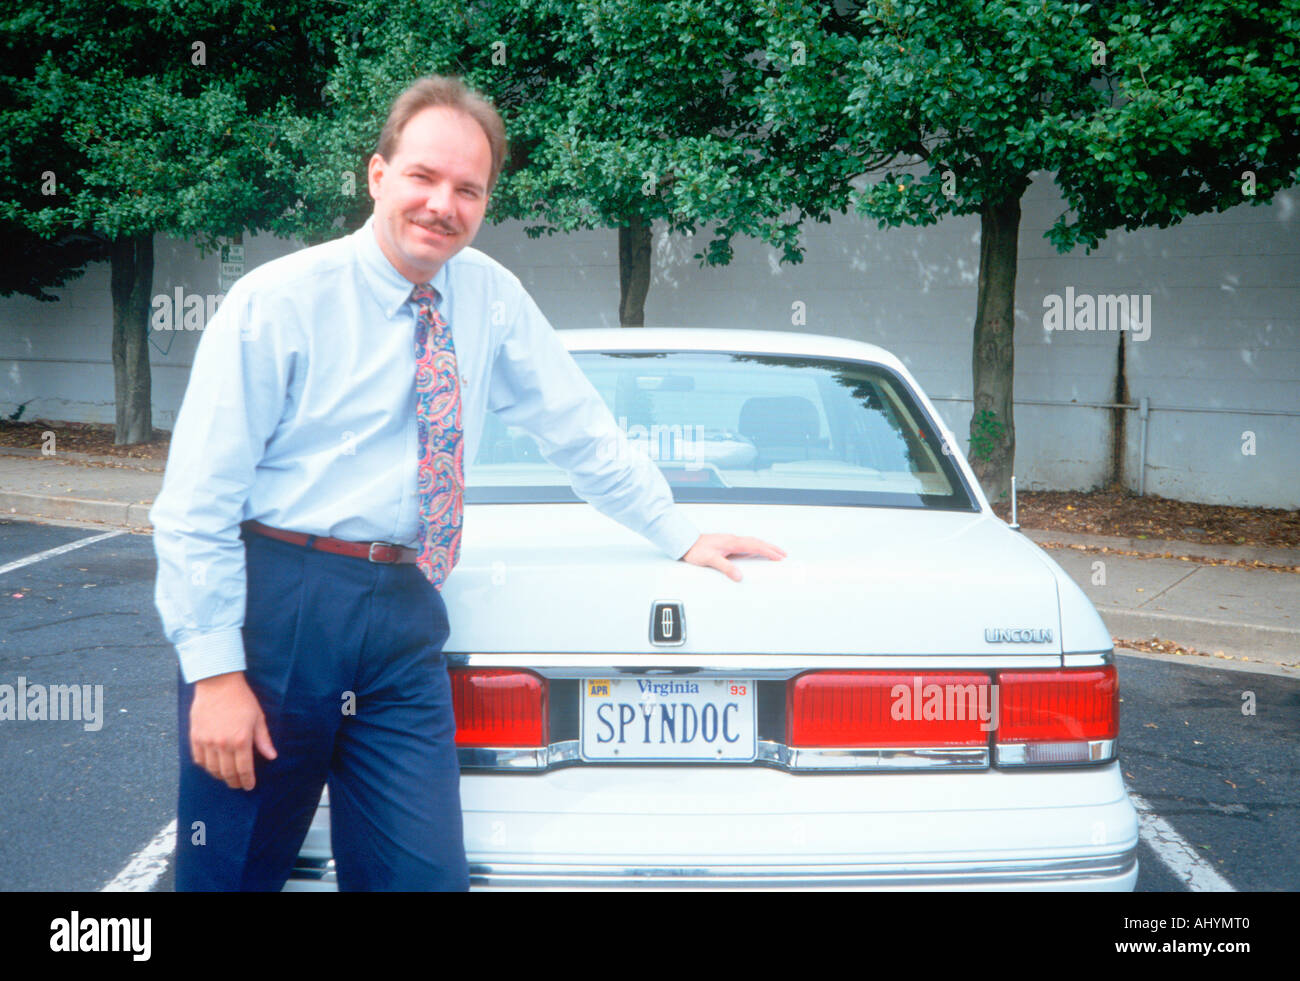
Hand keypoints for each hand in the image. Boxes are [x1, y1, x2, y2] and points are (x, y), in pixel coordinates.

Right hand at [189, 671, 277, 789]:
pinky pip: (199, 759)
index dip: (247, 780)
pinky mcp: (195, 737)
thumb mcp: (258, 718)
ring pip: (212, 768)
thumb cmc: (242, 699)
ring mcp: (207, 741)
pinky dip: (206, 766)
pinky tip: (212, 767)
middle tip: (238, 784)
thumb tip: (272, 756)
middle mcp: (222, 744)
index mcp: (241, 740)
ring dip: (220, 776)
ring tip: (227, 777)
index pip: (244, 768)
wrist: (218, 684)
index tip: (249, 786)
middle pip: (227, 772)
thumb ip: (263, 740)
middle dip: (234, 781)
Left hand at [680, 533, 785, 581]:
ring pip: (752, 543)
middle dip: (771, 548)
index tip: (779, 557)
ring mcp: (730, 542)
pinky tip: (755, 553)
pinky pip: (745, 546)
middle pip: (757, 543)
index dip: (769, 551)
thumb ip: (725, 567)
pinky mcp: (726, 545)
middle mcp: (733, 540)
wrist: (685, 543)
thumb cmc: (695, 550)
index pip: (755, 546)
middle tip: (783, 554)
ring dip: (764, 547)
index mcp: (732, 542)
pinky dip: (755, 548)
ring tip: (773, 554)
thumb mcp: (710, 560)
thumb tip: (739, 576)